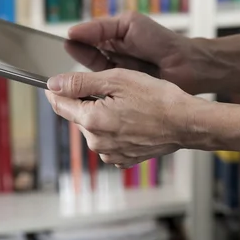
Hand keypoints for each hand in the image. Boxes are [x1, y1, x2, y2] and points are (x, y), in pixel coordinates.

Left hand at [44, 68, 207, 167]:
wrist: (185, 123)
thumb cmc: (157, 98)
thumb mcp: (117, 80)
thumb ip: (80, 82)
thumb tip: (53, 84)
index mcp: (92, 120)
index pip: (59, 105)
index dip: (55, 91)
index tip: (55, 83)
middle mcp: (96, 142)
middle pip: (77, 116)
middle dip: (85, 101)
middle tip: (109, 88)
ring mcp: (109, 153)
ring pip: (93, 128)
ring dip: (100, 115)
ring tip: (125, 104)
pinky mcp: (122, 159)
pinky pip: (107, 140)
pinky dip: (113, 129)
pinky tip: (130, 119)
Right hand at [67, 12, 202, 94]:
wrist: (187, 65)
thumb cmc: (161, 41)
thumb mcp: (128, 25)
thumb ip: (100, 28)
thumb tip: (72, 32)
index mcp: (112, 38)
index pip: (85, 42)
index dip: (74, 44)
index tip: (59, 46)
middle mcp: (112, 58)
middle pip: (85, 62)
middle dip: (73, 64)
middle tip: (57, 66)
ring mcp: (117, 77)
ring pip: (91, 79)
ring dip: (80, 80)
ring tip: (66, 79)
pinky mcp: (123, 94)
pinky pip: (102, 93)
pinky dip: (92, 92)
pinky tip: (83, 93)